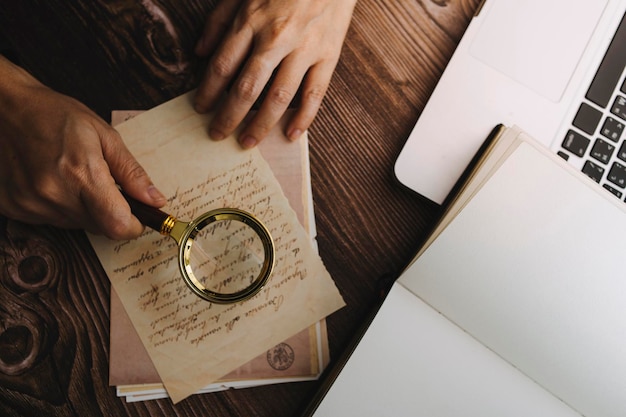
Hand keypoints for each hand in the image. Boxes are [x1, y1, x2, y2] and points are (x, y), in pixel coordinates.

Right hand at [0, 56, 165, 239]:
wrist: (5, 109)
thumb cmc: (55, 115)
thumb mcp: (104, 135)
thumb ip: (132, 172)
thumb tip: (155, 200)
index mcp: (82, 174)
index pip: (117, 225)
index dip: (133, 226)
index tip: (138, 217)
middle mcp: (54, 194)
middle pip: (99, 227)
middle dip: (110, 213)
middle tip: (103, 185)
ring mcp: (31, 204)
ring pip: (76, 225)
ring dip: (85, 209)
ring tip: (73, 177)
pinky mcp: (14, 208)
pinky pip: (51, 221)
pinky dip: (60, 207)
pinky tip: (53, 182)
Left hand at [194, 0, 356, 147]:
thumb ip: (219, 20)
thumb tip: (200, 52)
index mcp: (251, 20)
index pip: (222, 66)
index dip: (208, 92)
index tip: (200, 109)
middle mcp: (276, 37)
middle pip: (246, 88)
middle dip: (228, 116)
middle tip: (217, 134)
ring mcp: (304, 48)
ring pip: (279, 96)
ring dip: (261, 124)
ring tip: (247, 142)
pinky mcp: (328, 55)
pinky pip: (315, 93)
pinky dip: (303, 118)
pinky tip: (291, 134)